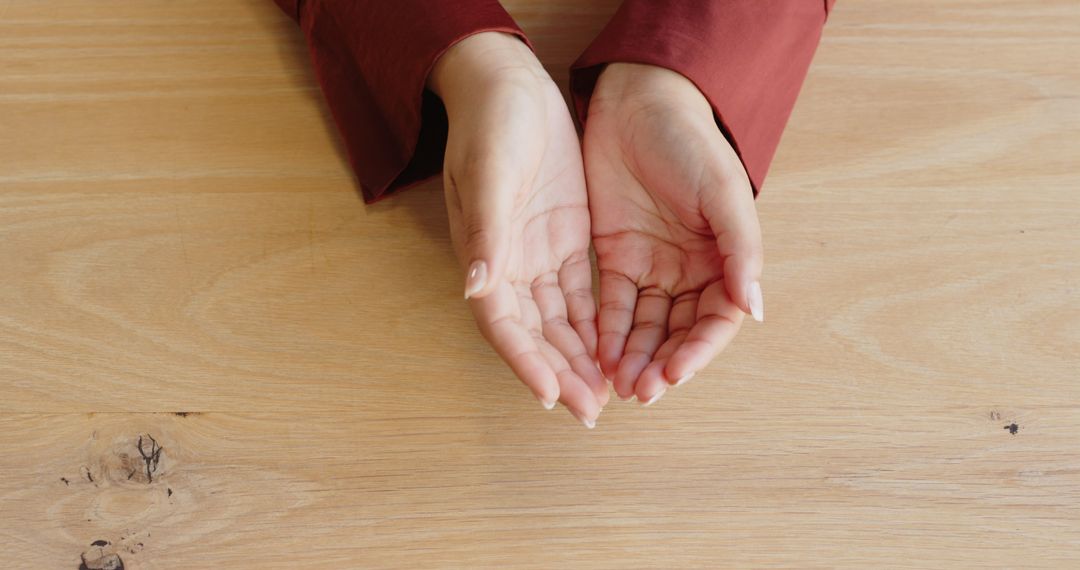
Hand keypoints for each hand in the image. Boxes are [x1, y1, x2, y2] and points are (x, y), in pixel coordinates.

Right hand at [428, 32, 607, 426]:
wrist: (511, 86)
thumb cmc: (491, 125)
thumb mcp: (489, 174)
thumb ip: (485, 234)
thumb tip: (475, 288)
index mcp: (485, 255)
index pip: (504, 323)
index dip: (525, 361)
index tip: (551, 395)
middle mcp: (509, 265)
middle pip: (535, 333)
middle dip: (560, 373)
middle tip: (590, 411)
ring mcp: (537, 255)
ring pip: (561, 321)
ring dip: (579, 358)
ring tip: (606, 394)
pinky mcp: (564, 239)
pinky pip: (581, 294)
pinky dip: (594, 325)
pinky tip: (613, 349)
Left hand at [582, 63, 764, 404]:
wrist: (639, 102)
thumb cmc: (690, 143)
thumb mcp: (721, 193)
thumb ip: (740, 252)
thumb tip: (755, 311)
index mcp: (723, 259)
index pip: (715, 321)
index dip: (698, 351)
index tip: (675, 373)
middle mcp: (689, 270)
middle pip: (677, 331)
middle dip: (661, 364)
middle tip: (641, 392)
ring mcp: (650, 266)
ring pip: (644, 326)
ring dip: (633, 357)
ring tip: (619, 385)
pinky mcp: (614, 256)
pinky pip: (611, 304)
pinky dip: (607, 332)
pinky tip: (599, 356)